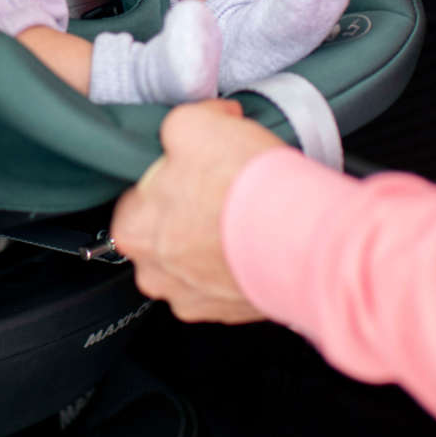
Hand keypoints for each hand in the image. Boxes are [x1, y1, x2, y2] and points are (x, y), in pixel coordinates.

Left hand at [110, 99, 285, 323]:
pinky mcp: (233, 312)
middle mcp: (157, 274)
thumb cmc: (244, 189)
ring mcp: (195, 299)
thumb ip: (177, 126)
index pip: (136, 198)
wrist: (302, 236)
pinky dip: (240, 262)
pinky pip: (228, 281)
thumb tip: (189, 127)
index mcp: (133, 231)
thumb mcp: (193, 124)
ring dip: (215, 241)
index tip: (188, 170)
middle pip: (165, 232)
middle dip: (189, 212)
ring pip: (196, 261)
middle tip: (218, 190)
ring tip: (242, 216)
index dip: (166, 177)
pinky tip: (256, 240)